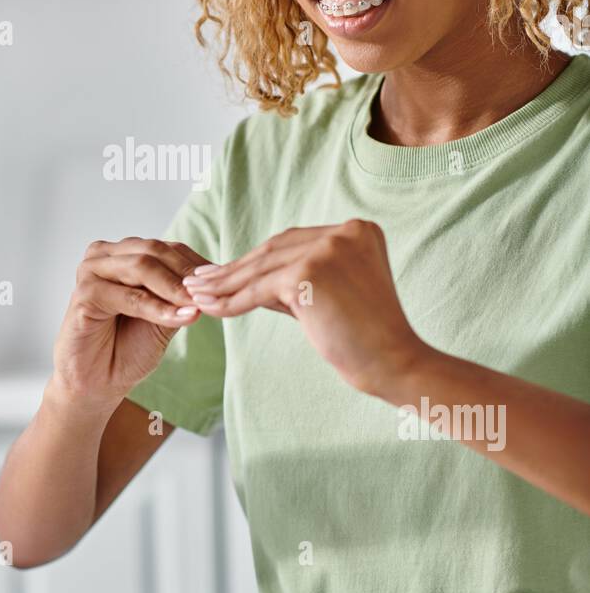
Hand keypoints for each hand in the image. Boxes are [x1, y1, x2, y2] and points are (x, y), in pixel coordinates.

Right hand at [52, 237, 210, 406]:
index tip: (226, 281)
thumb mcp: (164, 316)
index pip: (168, 248)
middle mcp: (104, 256)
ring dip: (174, 288)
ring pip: (142, 268)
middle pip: (154, 251)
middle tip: (214, 292)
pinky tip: (181, 318)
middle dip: (187, 273)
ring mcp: (91, 272)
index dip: (197, 264)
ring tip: (199, 305)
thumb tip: (214, 279)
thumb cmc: (128, 347)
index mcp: (123, 253)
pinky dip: (157, 308)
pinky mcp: (83, 294)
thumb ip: (181, 295)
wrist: (99, 382)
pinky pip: (129, 297)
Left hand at [182, 219, 422, 396]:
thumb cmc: (364, 337)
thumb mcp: (328, 294)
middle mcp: (345, 231)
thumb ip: (293, 278)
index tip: (224, 271)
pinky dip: (234, 301)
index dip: (255, 258)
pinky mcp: (311, 272)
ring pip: (263, 267)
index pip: (292, 242)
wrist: (393, 363)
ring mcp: (329, 248)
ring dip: (226, 284)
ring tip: (198, 295)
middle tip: (201, 281)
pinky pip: (260, 289)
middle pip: (275, 250)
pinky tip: (213, 309)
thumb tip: (241, 275)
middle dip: (234, 269)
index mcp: (357, 229)